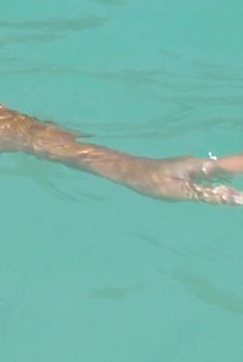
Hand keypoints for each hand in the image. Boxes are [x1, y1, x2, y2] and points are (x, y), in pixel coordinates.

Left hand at [111, 151, 242, 203]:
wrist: (130, 171)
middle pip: (232, 166)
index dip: (242, 163)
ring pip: (224, 172)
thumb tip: (236, 197)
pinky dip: (228, 180)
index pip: (231, 164)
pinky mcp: (193, 175)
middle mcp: (201, 164)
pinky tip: (232, 190)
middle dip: (241, 167)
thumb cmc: (150, 181)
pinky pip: (215, 177)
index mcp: (199, 165)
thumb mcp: (179, 192)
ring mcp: (197, 169)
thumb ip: (208, 195)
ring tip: (240, 185)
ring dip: (237, 172)